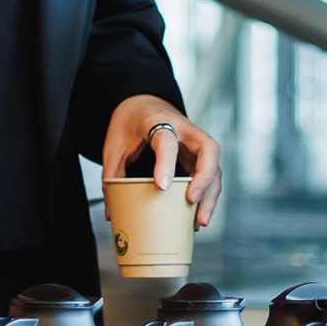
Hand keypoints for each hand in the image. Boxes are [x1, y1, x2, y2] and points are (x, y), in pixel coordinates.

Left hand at [101, 95, 223, 233]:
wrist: (142, 104)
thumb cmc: (130, 123)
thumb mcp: (114, 145)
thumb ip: (112, 174)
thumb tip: (111, 211)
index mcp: (158, 121)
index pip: (167, 140)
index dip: (166, 163)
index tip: (161, 187)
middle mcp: (184, 130)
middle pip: (208, 150)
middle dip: (205, 179)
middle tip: (192, 201)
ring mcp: (195, 143)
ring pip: (214, 166)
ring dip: (210, 194)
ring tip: (199, 221)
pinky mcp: (198, 157)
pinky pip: (209, 176)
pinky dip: (206, 196)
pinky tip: (196, 217)